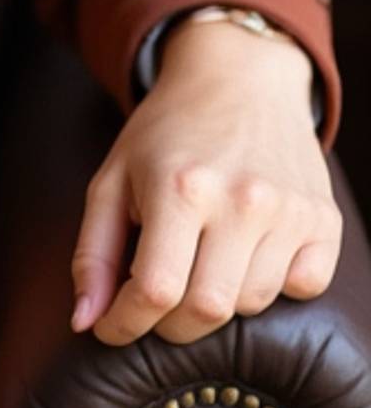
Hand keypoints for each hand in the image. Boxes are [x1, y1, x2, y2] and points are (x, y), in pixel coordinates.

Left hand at [70, 20, 341, 344]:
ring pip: (252, 304)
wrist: (239, 79)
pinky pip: (304, 287)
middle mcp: (241, 200)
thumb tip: (83, 322)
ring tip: (201, 260)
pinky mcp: (324, 220)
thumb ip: (93, 253)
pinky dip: (274, 286)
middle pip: (206, 309)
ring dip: (219, 300)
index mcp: (180, 188)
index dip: (127, 323)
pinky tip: (248, 252)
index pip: (155, 290)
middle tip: (157, 299)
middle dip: (171, 323)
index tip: (113, 328)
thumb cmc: (166, 132)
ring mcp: (289, 211)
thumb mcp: (112, 178)